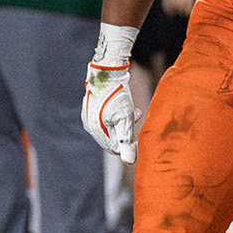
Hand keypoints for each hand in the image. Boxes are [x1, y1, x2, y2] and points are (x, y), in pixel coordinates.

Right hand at [81, 25, 139, 162]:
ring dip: (125, 124)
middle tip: (139, 123)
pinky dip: (120, 116)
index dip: (129, 147)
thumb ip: (126, 140)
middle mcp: (90, 124)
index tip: (142, 139)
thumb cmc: (117, 95)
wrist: (108, 71)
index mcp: (95, 130)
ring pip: (111, 127)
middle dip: (127, 134)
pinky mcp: (94, 107)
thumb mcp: (125, 118)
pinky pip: (108, 118)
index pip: (114, 148)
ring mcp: (90, 115)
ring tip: (137, 114)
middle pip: (112, 138)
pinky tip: (130, 109)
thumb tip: (129, 162)